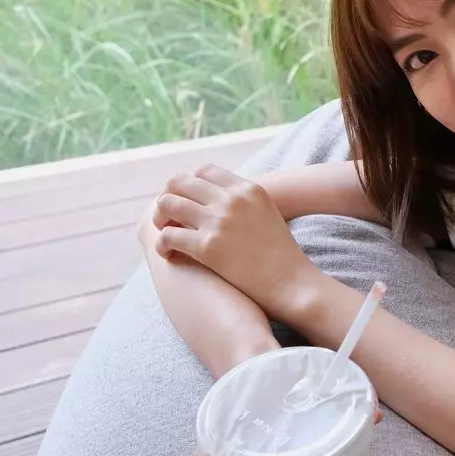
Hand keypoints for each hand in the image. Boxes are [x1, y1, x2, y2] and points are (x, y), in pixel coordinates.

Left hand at [153, 165, 317, 318]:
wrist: (294, 284)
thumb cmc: (282, 257)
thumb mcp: (268, 215)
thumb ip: (244, 203)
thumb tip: (217, 201)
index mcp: (248, 188)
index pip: (204, 171)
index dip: (189, 185)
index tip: (187, 202)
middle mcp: (232, 199)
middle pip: (180, 182)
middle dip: (169, 197)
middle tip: (168, 218)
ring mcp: (219, 221)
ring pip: (168, 204)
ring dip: (160, 218)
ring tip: (165, 233)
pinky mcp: (208, 247)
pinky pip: (168, 235)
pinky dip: (162, 244)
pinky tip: (168, 254)